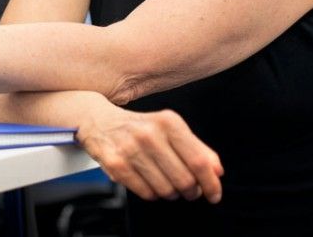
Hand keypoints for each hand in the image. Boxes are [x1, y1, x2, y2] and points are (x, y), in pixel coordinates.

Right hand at [77, 106, 222, 202]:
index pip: (198, 161)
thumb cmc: (137, 126)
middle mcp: (149, 134)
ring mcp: (131, 149)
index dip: (210, 182)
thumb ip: (196, 147)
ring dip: (171, 193)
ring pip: (166, 190)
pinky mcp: (115, 164)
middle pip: (184, 179)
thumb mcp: (169, 128)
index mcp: (168, 122)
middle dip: (190, 190)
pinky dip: (152, 193)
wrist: (96, 120)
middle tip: (187, 189)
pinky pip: (146, 193)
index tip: (214, 193)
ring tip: (165, 183)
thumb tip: (216, 170)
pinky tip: (149, 183)